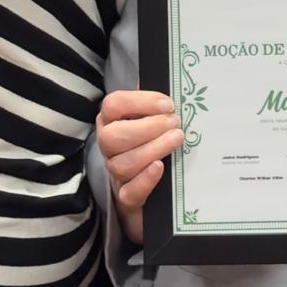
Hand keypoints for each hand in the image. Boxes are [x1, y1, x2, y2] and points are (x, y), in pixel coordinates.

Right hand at [96, 89, 184, 245]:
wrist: (153, 195)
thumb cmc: (154, 147)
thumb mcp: (153, 123)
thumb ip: (156, 108)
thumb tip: (177, 88)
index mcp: (112, 122)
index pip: (113, 105)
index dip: (139, 102)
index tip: (167, 104)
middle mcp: (109, 147)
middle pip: (114, 136)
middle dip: (147, 128)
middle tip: (175, 123)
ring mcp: (116, 174)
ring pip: (123, 163)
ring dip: (153, 149)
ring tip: (177, 139)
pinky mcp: (127, 199)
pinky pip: (130, 191)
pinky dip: (145, 179)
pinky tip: (160, 167)